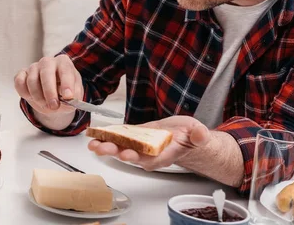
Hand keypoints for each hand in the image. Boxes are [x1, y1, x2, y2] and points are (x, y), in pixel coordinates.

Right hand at [14, 55, 83, 114]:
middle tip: (54, 106)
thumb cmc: (64, 92)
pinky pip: (19, 83)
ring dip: (38, 97)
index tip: (68, 96)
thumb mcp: (75, 96)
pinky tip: (32, 98)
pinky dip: (24, 93)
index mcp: (63, 63)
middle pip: (46, 73)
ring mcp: (33, 67)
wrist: (53, 97)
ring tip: (45, 105)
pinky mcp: (22, 74)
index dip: (67, 84)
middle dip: (50, 92)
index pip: (65, 70)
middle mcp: (48, 62)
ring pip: (31, 80)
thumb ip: (75, 97)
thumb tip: (69, 99)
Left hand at [87, 116, 210, 169]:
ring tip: (92, 143)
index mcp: (164, 154)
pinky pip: (121, 137)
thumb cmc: (191, 137)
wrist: (185, 134)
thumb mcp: (198, 134)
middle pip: (131, 154)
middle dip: (115, 152)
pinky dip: (109, 135)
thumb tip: (201, 135)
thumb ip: (199, 136)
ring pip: (122, 147)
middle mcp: (149, 153)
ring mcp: (141, 146)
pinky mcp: (135, 137)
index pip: (150, 159)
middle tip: (101, 148)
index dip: (137, 157)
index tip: (127, 153)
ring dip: (106, 145)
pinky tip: (98, 133)